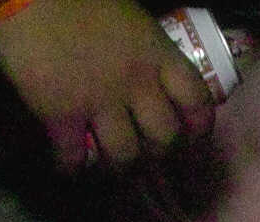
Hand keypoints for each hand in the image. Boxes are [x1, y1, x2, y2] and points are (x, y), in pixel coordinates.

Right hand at [0, 0, 216, 171]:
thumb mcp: (128, 15)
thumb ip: (143, 47)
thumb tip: (148, 72)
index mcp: (157, 52)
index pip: (197, 101)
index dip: (198, 129)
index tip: (191, 140)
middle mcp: (136, 82)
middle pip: (164, 138)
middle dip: (158, 155)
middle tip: (145, 157)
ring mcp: (99, 100)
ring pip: (125, 156)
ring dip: (119, 168)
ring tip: (108, 166)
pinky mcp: (60, 114)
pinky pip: (73, 157)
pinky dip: (71, 167)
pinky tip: (67, 164)